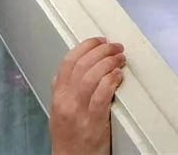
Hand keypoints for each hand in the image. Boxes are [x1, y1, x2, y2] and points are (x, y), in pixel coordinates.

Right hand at [50, 38, 124, 154]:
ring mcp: (79, 112)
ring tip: (120, 58)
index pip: (68, 61)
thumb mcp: (57, 111)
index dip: (86, 46)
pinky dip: (111, 81)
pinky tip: (118, 76)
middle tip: (116, 47)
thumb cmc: (68, 137)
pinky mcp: (93, 123)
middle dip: (102, 50)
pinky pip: (102, 95)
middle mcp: (66, 101)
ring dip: (109, 62)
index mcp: (58, 96)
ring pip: (92, 76)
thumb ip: (61, 90)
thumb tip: (64, 71)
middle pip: (82, 65)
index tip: (100, 40)